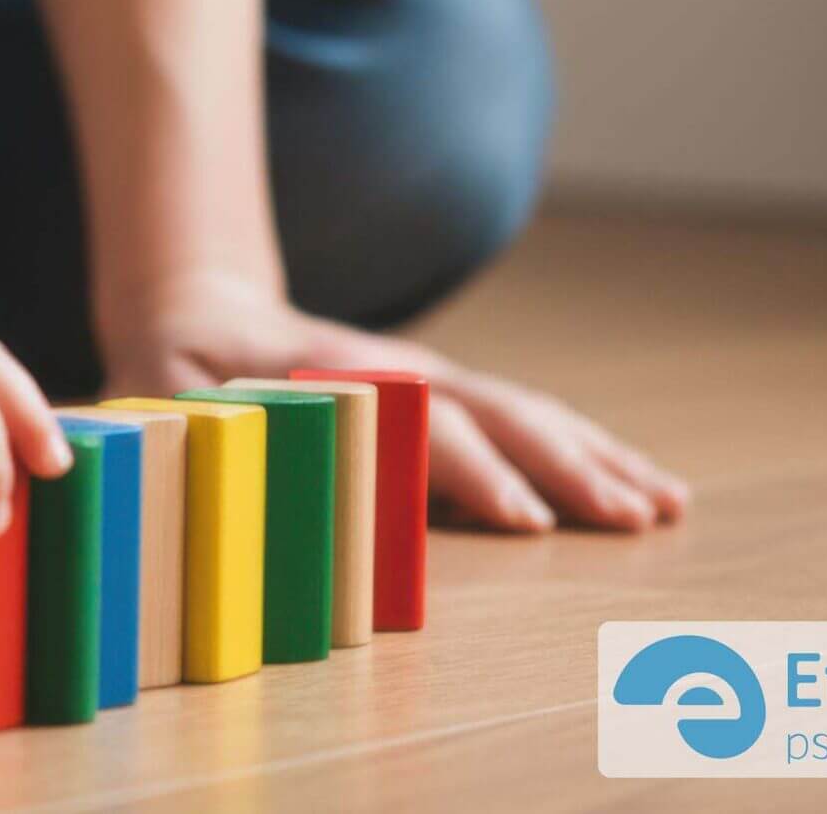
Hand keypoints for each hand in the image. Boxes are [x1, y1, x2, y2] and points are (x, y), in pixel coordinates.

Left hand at [96, 266, 689, 532]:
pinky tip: (641, 486)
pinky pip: (526, 420)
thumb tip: (224, 470)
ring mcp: (429, 377)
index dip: (468, 473)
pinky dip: (586, 450)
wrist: (194, 305)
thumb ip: (189, 428)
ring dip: (597, 458)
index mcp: (334, 376)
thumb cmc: (171, 364)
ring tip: (665, 506)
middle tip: (631, 521)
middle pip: (498, 416)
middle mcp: (398, 371)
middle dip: (566, 469)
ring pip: (528, 414)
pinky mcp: (442, 393)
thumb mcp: (160, 393)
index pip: (417, 425)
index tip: (523, 520)